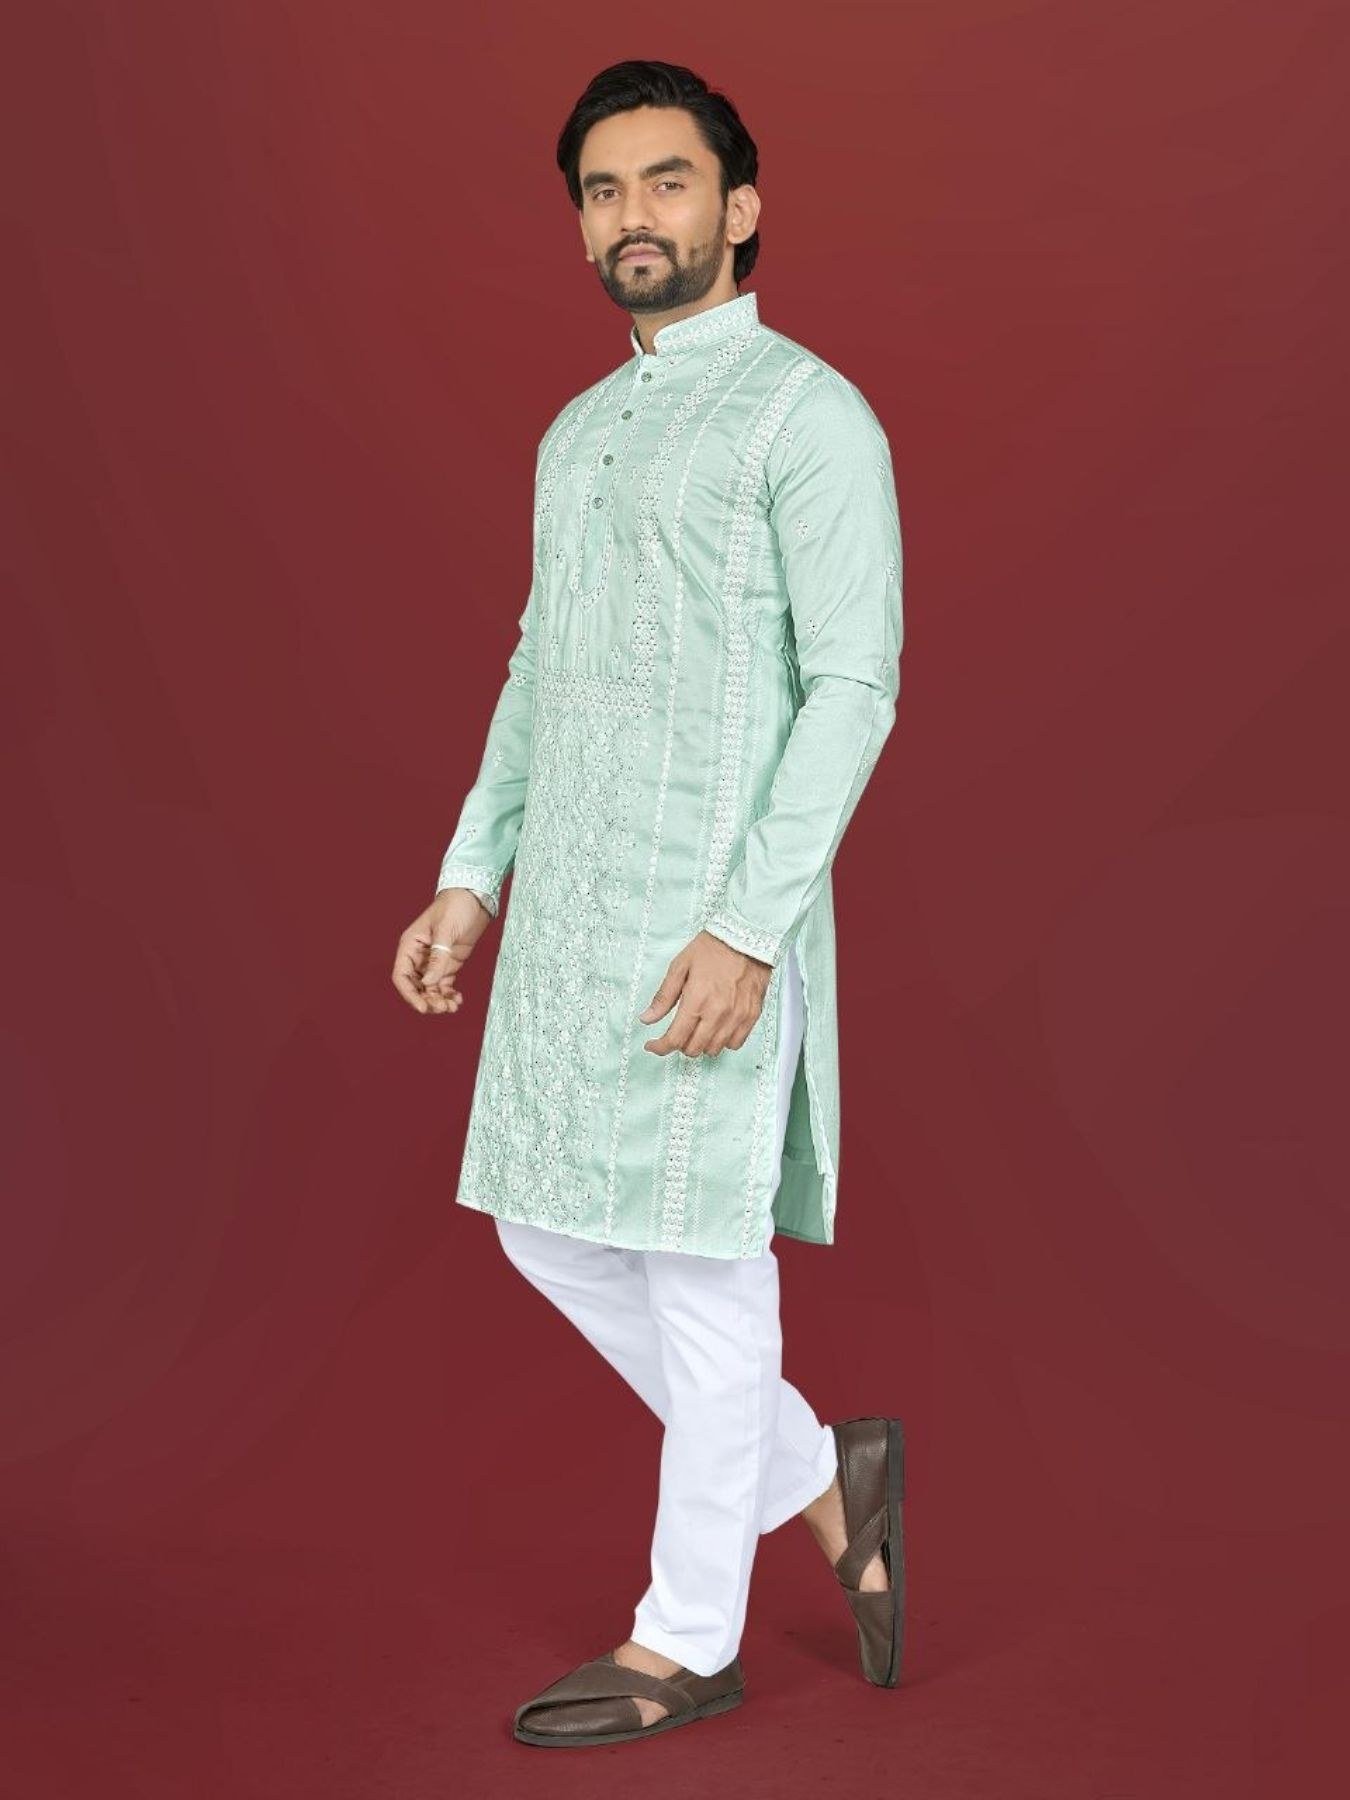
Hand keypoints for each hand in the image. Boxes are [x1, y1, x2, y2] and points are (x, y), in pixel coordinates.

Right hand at [391, 889, 493, 1014]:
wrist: (475, 897)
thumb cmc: (455, 906)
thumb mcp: (446, 930)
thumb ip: (438, 957)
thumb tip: (429, 983)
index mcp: (410, 946)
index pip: (402, 976)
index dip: (409, 994)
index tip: (423, 1007)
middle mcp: (419, 956)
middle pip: (416, 987)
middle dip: (427, 1000)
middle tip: (443, 1008)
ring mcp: (434, 961)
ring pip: (430, 989)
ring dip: (439, 1001)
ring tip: (452, 1007)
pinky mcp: (449, 964)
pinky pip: (444, 985)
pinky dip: (449, 995)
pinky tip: (458, 1000)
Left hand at [639, 930, 772, 1056]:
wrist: (745, 937)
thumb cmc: (712, 948)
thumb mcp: (680, 967)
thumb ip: (663, 997)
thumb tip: (646, 1019)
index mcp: (696, 1001)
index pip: (675, 1039)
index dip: (660, 1047)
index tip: (653, 1045)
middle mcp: (717, 1013)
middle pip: (693, 1049)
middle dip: (679, 1044)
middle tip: (678, 1031)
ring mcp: (737, 1017)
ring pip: (713, 1050)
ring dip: (701, 1044)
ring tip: (698, 1028)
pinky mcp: (752, 1016)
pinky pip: (735, 1044)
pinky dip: (723, 1042)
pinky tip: (717, 1028)